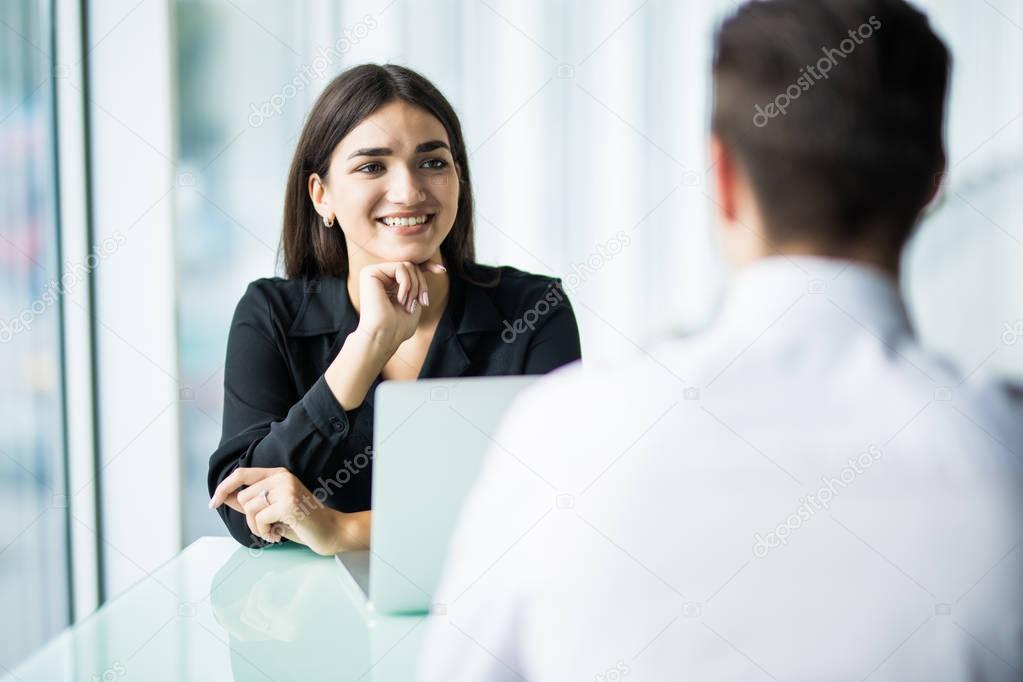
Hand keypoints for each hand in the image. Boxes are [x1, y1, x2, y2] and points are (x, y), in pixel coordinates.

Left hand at [210, 467, 343, 554]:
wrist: (330, 531)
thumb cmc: (302, 522)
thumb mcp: (273, 511)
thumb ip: (251, 503)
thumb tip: (226, 498)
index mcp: (278, 474)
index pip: (241, 473)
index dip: (223, 487)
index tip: (214, 503)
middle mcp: (282, 477)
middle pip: (243, 497)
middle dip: (249, 519)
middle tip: (266, 529)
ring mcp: (286, 489)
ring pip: (249, 509)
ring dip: (256, 528)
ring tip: (272, 532)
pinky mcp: (288, 504)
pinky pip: (259, 520)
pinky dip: (264, 533)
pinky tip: (278, 536)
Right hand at [356, 260, 446, 350]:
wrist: (383, 337)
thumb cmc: (398, 327)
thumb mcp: (414, 302)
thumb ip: (416, 284)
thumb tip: (425, 267)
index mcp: (388, 283)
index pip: (410, 268)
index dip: (427, 265)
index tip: (442, 270)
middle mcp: (379, 276)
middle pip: (411, 266)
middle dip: (422, 285)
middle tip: (422, 303)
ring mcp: (373, 273)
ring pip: (407, 266)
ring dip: (415, 287)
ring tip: (408, 305)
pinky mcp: (369, 273)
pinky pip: (400, 267)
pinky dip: (406, 284)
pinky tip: (400, 300)